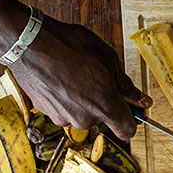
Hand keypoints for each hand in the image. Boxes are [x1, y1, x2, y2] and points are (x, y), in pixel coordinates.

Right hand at [9, 16, 149, 138]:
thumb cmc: (71, 47)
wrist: (30, 42)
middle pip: (102, 118)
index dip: (132, 120)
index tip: (131, 110)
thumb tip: (142, 101)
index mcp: (105, 107)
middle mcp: (84, 119)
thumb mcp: (109, 60)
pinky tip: (60, 77)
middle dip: (103, 101)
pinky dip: (64, 96)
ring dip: (82, 98)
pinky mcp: (45, 112)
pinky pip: (63, 107)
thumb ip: (126, 86)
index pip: (127, 130)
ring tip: (74, 73)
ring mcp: (62, 117)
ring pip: (81, 112)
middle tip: (97, 76)